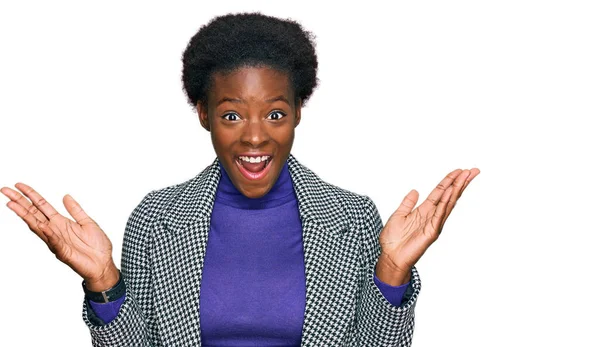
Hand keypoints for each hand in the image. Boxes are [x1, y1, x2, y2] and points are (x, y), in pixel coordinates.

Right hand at [1, 183, 118, 290]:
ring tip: (13, 204)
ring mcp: (56, 241)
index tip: (19, 185)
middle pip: (33, 213)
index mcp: (60, 222)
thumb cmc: (96, 247)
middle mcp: (54, 230)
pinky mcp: (63, 252)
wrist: (103, 265)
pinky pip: (54, 242)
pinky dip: (48, 234)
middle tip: (5, 191)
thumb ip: (76, 210)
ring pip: (37, 226)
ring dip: (25, 215)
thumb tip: (66, 196)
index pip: (41, 206)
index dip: (31, 195)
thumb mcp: (87, 222)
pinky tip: (42, 226)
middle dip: (19, 202)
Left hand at [377, 168, 479, 280]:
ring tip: (465, 177)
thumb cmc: (393, 239)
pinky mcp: (431, 232)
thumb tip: (415, 191)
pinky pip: (439, 215)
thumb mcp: (399, 215)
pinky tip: (450, 194)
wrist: (390, 257)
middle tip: (472, 170)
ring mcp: (433, 224)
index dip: (449, 180)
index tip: (459, 170)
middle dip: (461, 182)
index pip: (440, 192)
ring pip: (448, 203)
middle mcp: (432, 215)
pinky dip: (445, 204)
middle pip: (449, 195)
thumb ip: (407, 203)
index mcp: (424, 210)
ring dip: (457, 190)